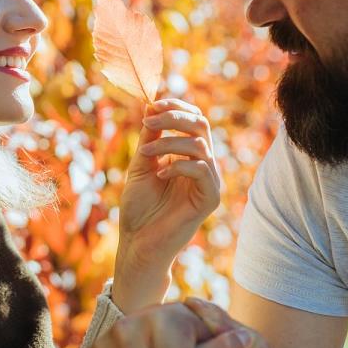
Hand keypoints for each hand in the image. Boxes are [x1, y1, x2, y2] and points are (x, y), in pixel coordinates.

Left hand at [113, 99, 221, 310]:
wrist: (137, 243)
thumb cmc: (139, 208)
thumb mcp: (141, 164)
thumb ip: (149, 138)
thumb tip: (151, 106)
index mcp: (188, 156)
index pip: (194, 120)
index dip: (176, 107)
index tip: (152, 104)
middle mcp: (203, 166)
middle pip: (201, 125)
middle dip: (174, 117)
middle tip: (148, 122)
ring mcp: (209, 182)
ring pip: (200, 146)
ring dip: (170, 142)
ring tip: (147, 152)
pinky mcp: (210, 199)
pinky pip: (202, 170)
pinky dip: (178, 165)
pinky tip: (160, 174)